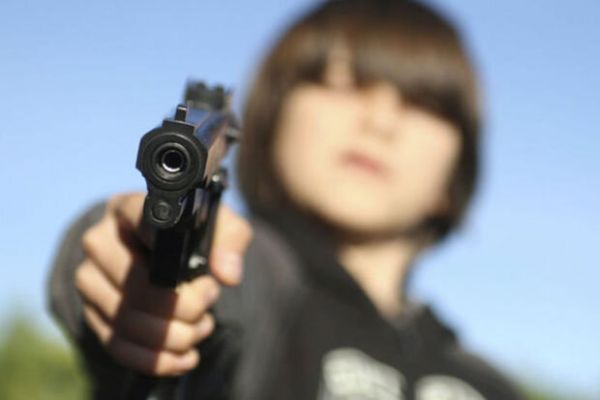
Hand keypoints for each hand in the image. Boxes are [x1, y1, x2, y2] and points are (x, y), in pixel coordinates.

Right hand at [75, 193, 251, 375]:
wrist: (167, 256)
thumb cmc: (194, 234)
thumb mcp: (220, 226)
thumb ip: (231, 240)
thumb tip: (227, 274)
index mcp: (126, 208)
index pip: (138, 224)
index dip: (172, 256)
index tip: (205, 279)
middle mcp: (99, 242)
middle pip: (134, 286)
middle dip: (182, 307)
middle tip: (209, 303)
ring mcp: (89, 280)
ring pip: (126, 320)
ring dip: (173, 336)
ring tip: (202, 328)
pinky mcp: (91, 313)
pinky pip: (118, 346)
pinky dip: (156, 359)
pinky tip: (186, 356)